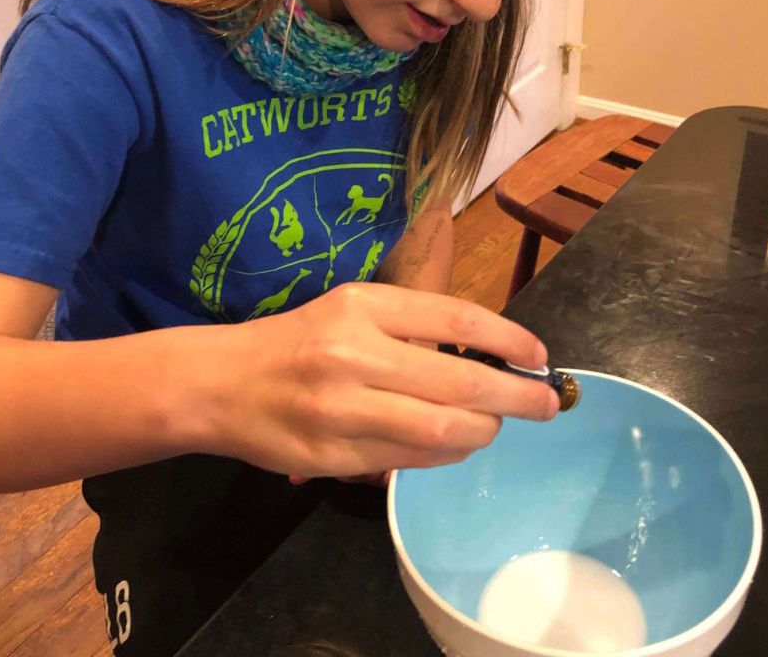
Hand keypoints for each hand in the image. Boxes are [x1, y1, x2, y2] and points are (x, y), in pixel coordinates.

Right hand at [206, 282, 557, 479]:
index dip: (509, 340)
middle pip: (460, 384)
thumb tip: (489, 355)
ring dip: (482, 433)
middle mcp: (354, 353)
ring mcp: (342, 410)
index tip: (539, 356)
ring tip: (492, 427)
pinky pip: (409, 462)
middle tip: (545, 406)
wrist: (222, 383)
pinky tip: (452, 446)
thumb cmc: (297, 339)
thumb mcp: (350, 310)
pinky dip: (444, 455)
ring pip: (442, 432)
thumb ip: (411, 326)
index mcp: (362, 306)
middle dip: (516, 399)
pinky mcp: (333, 457)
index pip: (456, 318)